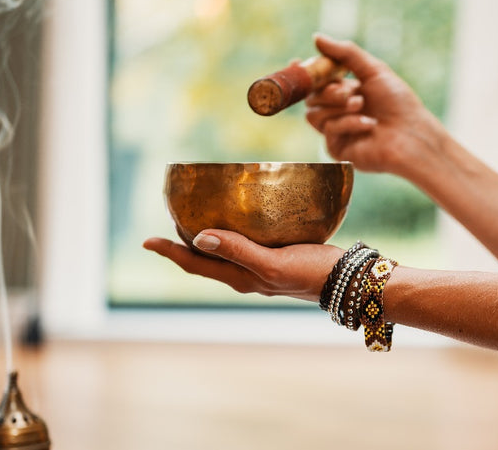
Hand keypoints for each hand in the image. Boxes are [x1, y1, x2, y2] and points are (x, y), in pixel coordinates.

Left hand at [142, 230, 342, 302]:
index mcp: (240, 278)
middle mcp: (247, 274)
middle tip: (168, 220)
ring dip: (206, 237)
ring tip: (195, 217)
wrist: (350, 281)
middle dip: (183, 243)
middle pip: (205, 259)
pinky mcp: (279, 256)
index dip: (170, 252)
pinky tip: (242, 216)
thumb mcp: (273, 263)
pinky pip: (245, 243)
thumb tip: (199, 237)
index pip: (195, 264)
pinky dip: (233, 231)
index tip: (147, 240)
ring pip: (224, 252)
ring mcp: (263, 267)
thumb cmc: (313, 273)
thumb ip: (239, 251)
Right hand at [305, 33, 448, 178]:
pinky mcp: (337, 149)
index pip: (316, 82)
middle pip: (311, 97)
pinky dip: (348, 123)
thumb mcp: (373, 70)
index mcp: (345, 92)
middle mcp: (338, 112)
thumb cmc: (398, 103)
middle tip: (350, 90)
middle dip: (328, 90)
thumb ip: (345, 53)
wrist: (412, 134)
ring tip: (361, 105)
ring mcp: (337, 131)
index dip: (305, 73)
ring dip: (338, 106)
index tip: (297, 61)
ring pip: (314, 114)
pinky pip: (328, 130)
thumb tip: (316, 37)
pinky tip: (369, 125)